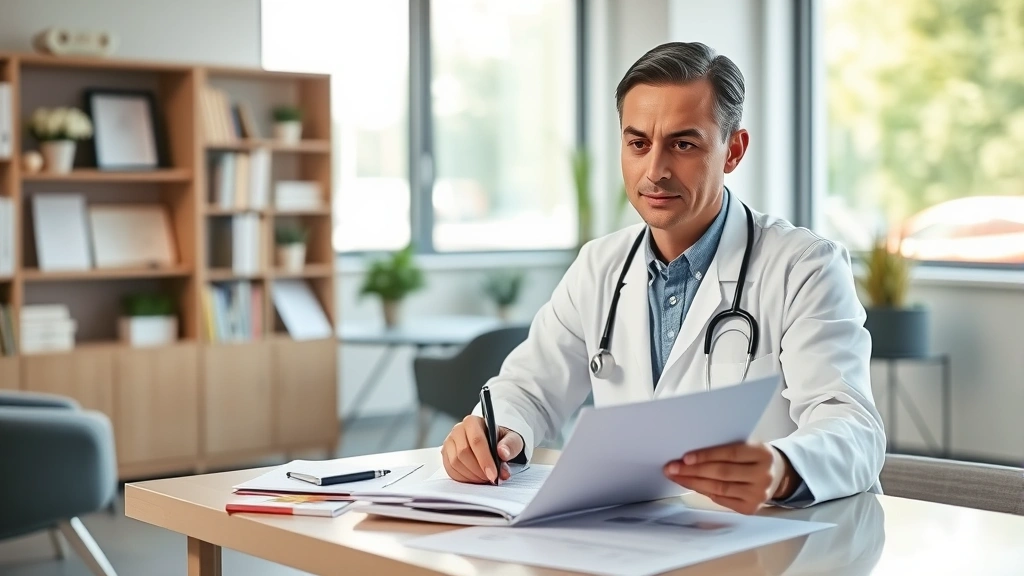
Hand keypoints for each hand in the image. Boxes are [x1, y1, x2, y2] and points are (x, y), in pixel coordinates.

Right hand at [441, 415, 524, 484]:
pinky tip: (476, 478)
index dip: (485, 460)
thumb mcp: (512, 439)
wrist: (492, 441)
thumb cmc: (501, 440)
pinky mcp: (445, 455)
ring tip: (485, 478)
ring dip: (471, 476)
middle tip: (492, 478)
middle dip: (479, 470)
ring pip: (455, 463)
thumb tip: (502, 453)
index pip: (477, 441)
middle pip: (463, 453)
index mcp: (473, 422)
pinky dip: (464, 478)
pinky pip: (450, 470)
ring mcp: (449, 442)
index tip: (494, 474)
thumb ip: (510, 445)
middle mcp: (458, 430)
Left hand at [663, 442, 798, 514]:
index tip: (685, 457)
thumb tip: (691, 454)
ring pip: (719, 488)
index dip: (706, 455)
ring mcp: (758, 494)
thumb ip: (726, 448)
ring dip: (693, 482)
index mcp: (762, 453)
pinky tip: (691, 485)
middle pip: (722, 473)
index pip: (730, 454)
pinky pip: (722, 500)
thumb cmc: (753, 456)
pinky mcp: (751, 508)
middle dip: (693, 471)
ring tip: (676, 476)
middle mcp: (763, 475)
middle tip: (672, 468)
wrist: (777, 475)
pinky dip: (704, 492)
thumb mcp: (748, 445)